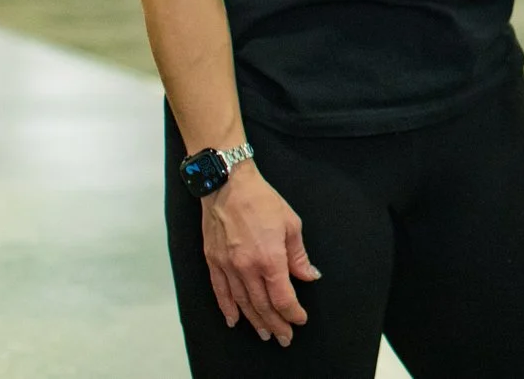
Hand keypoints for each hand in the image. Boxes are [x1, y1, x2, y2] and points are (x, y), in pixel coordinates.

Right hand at [201, 164, 319, 344]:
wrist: (229, 186)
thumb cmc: (262, 201)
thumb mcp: (291, 224)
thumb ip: (298, 255)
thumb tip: (309, 276)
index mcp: (270, 258)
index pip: (282, 296)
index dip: (292, 312)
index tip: (299, 319)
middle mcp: (247, 267)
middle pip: (262, 304)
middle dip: (275, 323)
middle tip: (284, 337)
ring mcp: (228, 266)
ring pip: (242, 302)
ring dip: (254, 320)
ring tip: (264, 333)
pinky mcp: (214, 262)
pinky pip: (221, 292)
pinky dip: (227, 308)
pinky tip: (234, 320)